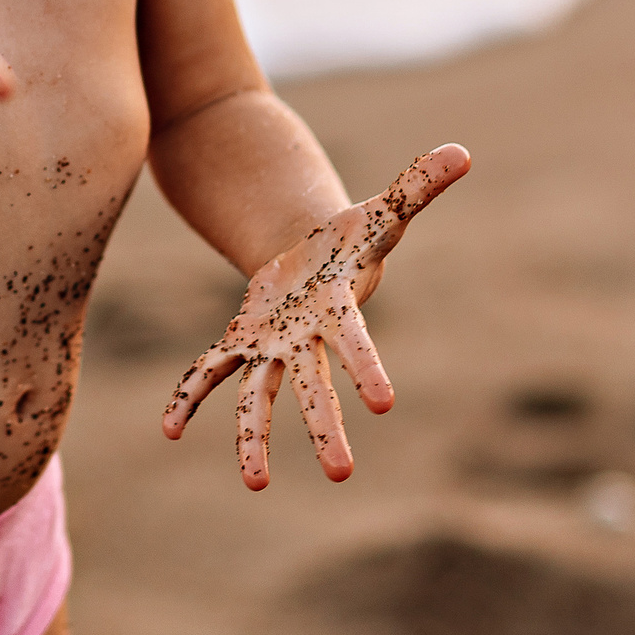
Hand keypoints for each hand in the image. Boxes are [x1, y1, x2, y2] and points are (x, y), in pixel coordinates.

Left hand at [162, 144, 470, 488]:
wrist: (314, 257)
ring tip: (254, 483)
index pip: (355, 342)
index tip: (383, 403)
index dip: (367, 367)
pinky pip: (209, 372)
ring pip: (259, 396)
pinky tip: (169, 429)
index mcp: (337, 312)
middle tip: (340, 474)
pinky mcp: (241, 342)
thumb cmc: (352, 238)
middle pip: (314, 386)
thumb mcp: (381, 209)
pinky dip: (189, 396)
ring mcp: (271, 347)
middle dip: (325, 427)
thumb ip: (418, 185)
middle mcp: (305, 340)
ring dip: (254, 437)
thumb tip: (464, 151)